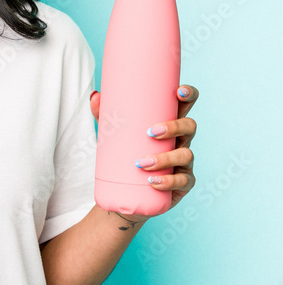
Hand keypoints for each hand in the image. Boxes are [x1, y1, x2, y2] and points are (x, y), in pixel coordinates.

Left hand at [90, 84, 198, 222]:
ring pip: (186, 155)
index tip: (179, 92)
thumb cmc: (125, 154)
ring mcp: (184, 162)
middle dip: (174, 127)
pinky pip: (182, 181)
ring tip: (142, 163)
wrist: (127, 192)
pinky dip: (168, 181)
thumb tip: (95, 95)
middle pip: (190, 126)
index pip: (185, 104)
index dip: (189, 95)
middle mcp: (181, 140)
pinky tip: (153, 182)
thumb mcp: (113, 133)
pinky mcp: (182, 183)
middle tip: (150, 132)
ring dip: (165, 158)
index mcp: (169, 123)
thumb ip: (104, 114)